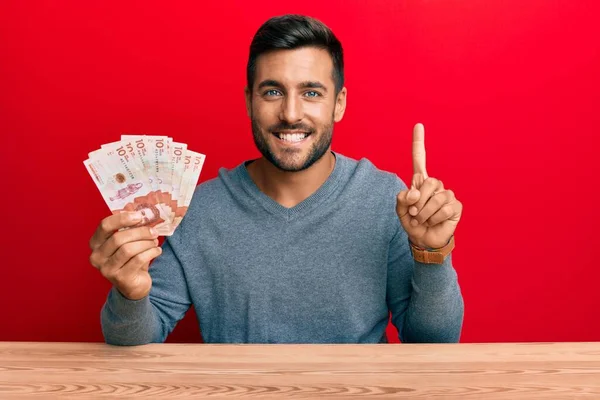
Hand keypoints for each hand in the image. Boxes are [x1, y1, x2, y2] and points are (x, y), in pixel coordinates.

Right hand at [89, 212, 161, 299]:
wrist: (134, 285)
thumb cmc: (130, 259)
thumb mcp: (127, 242)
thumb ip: (131, 229)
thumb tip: (145, 215)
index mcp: (95, 243)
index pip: (105, 225)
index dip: (122, 218)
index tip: (140, 216)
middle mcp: (97, 257)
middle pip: (119, 238)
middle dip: (140, 232)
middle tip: (153, 231)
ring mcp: (107, 269)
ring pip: (128, 249)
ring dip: (146, 243)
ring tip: (155, 242)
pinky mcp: (120, 278)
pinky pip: (138, 260)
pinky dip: (151, 252)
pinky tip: (157, 251)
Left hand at [396, 123, 462, 248]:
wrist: (424, 240)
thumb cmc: (413, 223)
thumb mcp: (401, 212)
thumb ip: (402, 200)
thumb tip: (414, 192)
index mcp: (420, 183)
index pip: (419, 159)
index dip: (418, 143)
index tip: (418, 125)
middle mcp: (435, 185)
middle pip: (428, 182)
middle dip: (418, 202)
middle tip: (414, 214)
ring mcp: (447, 194)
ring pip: (436, 198)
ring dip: (425, 213)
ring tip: (423, 220)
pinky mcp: (456, 205)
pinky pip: (444, 208)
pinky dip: (435, 218)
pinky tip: (435, 222)